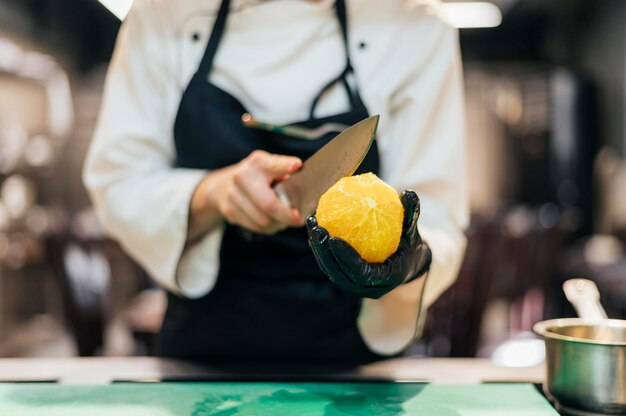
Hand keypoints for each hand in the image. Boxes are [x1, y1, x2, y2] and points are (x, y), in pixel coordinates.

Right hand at [216, 150, 304, 233]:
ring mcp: (233, 194)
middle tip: (299, 219)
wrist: (223, 185)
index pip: (273, 164)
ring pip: (263, 221)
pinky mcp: (229, 211)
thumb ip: (286, 174)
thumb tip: (308, 186)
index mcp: (258, 163)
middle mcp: (242, 176)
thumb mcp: (270, 167)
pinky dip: (268, 227)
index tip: (297, 165)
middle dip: (288, 216)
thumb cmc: (256, 177)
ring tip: (283, 219)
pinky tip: (271, 220)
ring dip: (278, 224)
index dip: (285, 165)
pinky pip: (256, 227)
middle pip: (269, 204)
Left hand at [307, 190, 431, 298]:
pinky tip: (315, 224)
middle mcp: (368, 288)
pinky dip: (321, 247)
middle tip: (318, 229)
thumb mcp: (414, 233)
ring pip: (331, 270)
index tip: (334, 238)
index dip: (346, 258)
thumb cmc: (410, 246)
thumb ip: (412, 216)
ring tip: (312, 224)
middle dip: (325, 253)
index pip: (362, 273)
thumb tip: (409, 193)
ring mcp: (355, 286)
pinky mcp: (346, 279)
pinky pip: (330, 264)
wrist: (406, 267)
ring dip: (318, 249)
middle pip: (341, 274)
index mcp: (386, 279)